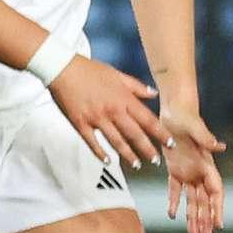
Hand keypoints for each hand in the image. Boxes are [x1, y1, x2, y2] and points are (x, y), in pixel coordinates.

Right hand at [48, 55, 168, 167]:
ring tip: (136, 165)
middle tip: (156, 160)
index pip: (147, 119)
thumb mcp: (116, 74)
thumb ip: (136, 86)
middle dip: (147, 149)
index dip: (160, 133)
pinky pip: (93, 142)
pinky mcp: (81, 124)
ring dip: (128, 155)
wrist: (62, 68)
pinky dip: (101, 153)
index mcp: (123, 98)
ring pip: (116, 142)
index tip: (170, 142)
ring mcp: (96, 119)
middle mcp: (113, 111)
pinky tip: (108, 161)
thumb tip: (153, 93)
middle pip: (135, 134)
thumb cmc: (90, 69)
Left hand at [160, 106, 226, 232]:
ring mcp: (189, 171)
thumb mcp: (194, 126)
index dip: (218, 208)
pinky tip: (172, 215)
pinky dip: (175, 202)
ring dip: (193, 216)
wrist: (173, 109)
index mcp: (207, 164)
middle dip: (206, 220)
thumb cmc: (185, 116)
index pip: (216, 191)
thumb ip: (205, 137)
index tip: (219, 224)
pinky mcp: (176, 168)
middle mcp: (200, 170)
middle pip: (205, 200)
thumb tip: (220, 146)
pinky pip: (176, 189)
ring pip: (192, 199)